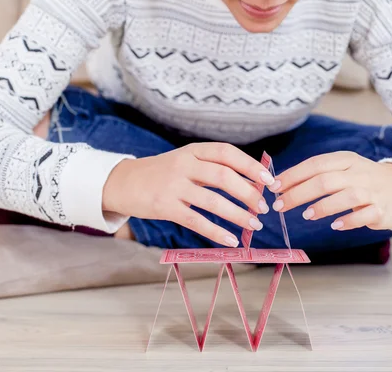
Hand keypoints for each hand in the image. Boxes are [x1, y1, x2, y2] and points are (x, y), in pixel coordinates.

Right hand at [103, 143, 274, 246]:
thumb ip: (213, 168)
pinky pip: (195, 221)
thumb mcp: (186, 161)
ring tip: (254, 225)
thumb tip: (252, 182)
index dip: (250, 166)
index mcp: (193, 150)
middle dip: (248, 193)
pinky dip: (216, 232)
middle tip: (263, 207)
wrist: (123, 183)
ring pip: (212, 201)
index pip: (227, 153)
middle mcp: (184, 164)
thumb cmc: (162, 173)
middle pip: (223, 176)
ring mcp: (173, 186)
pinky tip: (231, 240)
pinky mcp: (164, 207)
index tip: (269, 180)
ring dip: (238, 214)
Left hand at [269, 151, 391, 230]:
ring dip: (323, 206)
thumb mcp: (343, 170)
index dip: (292, 176)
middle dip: (299, 193)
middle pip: (325, 181)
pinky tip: (335, 225)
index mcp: (345, 160)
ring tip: (306, 215)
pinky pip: (365, 215)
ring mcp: (372, 191)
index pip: (315, 164)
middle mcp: (358, 173)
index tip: (273, 187)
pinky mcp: (382, 209)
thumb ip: (317, 175)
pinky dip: (349, 220)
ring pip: (346, 196)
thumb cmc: (363, 180)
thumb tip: (281, 184)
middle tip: (280, 206)